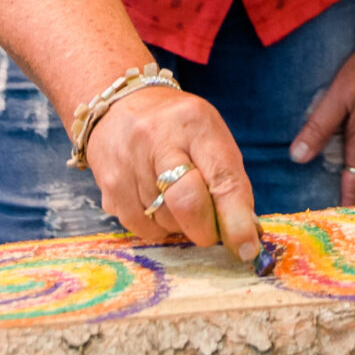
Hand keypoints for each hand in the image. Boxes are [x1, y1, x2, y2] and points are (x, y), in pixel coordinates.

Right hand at [85, 85, 260, 260]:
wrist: (121, 106)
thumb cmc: (178, 128)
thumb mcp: (210, 138)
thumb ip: (229, 181)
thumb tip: (244, 235)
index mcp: (195, 124)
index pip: (221, 177)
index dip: (236, 219)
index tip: (247, 248)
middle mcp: (157, 139)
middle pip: (186, 203)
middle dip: (205, 229)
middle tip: (210, 232)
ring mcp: (127, 162)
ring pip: (162, 221)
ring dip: (178, 225)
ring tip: (175, 199)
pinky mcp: (107, 185)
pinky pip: (139, 227)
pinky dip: (155, 226)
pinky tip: (154, 203)